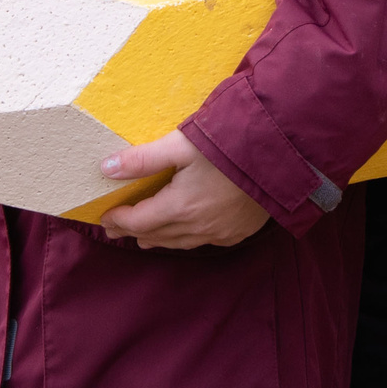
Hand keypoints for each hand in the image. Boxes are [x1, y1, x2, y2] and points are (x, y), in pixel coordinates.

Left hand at [96, 131, 268, 249]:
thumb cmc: (229, 145)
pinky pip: (205, 241)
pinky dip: (187, 238)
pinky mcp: (239, 231)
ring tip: (144, 237)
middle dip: (133, 231)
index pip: (138, 221)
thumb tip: (105, 168)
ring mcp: (221, 232)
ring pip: (180, 242)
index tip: (104, 217)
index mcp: (180, 207)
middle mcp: (198, 227)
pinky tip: (185, 233)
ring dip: (159, 238)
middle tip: (116, 228)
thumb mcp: (181, 145)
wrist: (281, 155)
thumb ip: (142, 159)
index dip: (118, 219)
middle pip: (157, 236)